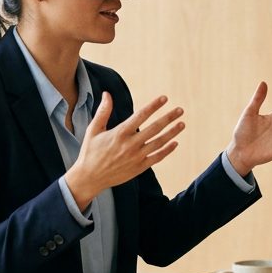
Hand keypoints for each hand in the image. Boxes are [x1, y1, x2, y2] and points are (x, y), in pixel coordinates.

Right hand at [65, 92, 184, 208]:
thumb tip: (107, 94)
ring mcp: (136, 157)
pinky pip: (157, 157)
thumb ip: (103, 111)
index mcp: (120, 133)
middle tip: (180, 110)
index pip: (141, 115)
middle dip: (169, 118)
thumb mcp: (93, 130)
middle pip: (155, 128)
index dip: (154, 106)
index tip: (164, 98)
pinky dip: (167, 150)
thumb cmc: (90, 152)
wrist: (89, 178)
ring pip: (159, 142)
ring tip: (182, 124)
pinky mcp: (139, 167)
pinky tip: (175, 143)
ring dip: (172, 132)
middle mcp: (130, 144)